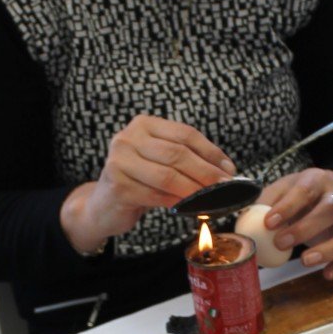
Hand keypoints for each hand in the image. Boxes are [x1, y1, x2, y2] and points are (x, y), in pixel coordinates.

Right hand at [62, 115, 234, 250]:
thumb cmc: (139, 182)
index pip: (185, 134)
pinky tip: (189, 208)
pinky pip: (155, 195)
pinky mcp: (117, 186)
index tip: (228, 169)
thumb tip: (225, 170)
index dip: (211, 152)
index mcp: (144, 125)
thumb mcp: (161, 163)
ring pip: (168, 176)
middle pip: (177, 154)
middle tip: (225, 187)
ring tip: (211, 200)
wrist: (104, 205)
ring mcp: (119, 161)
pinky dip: (177, 203)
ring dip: (194, 190)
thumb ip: (187, 160)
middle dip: (206, 172)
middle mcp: (128, 138)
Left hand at [258, 168, 332, 280]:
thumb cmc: (299, 192)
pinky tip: (327, 275)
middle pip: (328, 211)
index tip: (269, 223)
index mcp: (315, 181)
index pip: (305, 191)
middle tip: (280, 243)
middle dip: (304, 229)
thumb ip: (264, 203)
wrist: (328, 189)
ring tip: (304, 261)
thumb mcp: (282, 189)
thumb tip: (243, 224)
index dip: (288, 207)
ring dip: (327, 249)